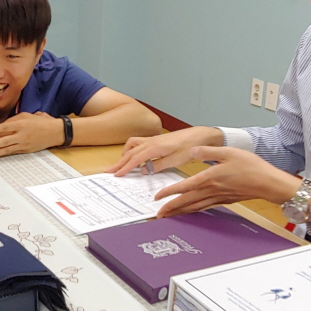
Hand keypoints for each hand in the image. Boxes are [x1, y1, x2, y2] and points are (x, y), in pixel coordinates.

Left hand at [0, 112, 62, 158]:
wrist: (55, 132)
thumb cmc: (40, 121)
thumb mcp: (27, 115)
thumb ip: (13, 120)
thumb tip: (2, 125)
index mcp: (21, 124)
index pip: (5, 127)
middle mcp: (22, 135)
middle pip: (4, 140)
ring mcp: (24, 144)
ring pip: (7, 149)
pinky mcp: (26, 150)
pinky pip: (13, 152)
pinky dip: (4, 154)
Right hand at [108, 127, 222, 176]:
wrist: (200, 136)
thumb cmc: (190, 147)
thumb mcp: (175, 160)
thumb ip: (158, 165)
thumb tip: (144, 170)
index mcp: (154, 147)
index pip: (134, 159)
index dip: (124, 168)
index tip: (116, 174)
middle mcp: (151, 141)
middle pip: (130, 152)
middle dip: (119, 162)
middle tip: (110, 171)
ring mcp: (153, 139)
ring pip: (132, 144)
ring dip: (125, 154)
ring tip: (122, 164)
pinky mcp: (156, 139)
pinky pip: (139, 143)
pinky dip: (133, 150)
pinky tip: (136, 157)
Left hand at [154, 146, 301, 217]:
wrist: (268, 182)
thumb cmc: (251, 166)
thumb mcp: (229, 152)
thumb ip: (208, 151)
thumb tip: (193, 150)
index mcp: (210, 178)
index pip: (184, 186)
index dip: (169, 192)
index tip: (157, 197)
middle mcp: (212, 190)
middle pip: (186, 201)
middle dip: (171, 208)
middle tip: (158, 214)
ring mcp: (218, 197)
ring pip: (194, 207)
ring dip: (180, 212)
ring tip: (169, 216)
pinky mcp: (225, 200)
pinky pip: (205, 207)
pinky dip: (194, 211)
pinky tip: (191, 211)